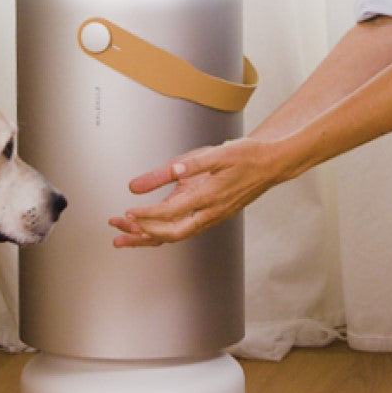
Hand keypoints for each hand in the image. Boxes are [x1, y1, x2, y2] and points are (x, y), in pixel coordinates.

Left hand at [108, 137, 281, 247]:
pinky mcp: (212, 216)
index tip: (128, 212)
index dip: (148, 215)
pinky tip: (148, 231)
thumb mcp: (216, 154)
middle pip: (173, 233)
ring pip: (178, 235)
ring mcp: (213, 217)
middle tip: (120, 226)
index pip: (172, 212)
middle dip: (144, 233)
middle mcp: (211, 212)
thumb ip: (187, 165)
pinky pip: (185, 230)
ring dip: (150, 237)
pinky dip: (164, 233)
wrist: (271, 165)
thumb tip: (167, 172)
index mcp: (210, 196)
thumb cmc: (246, 156)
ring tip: (124, 238)